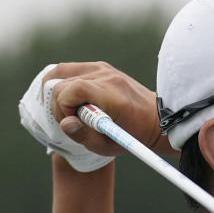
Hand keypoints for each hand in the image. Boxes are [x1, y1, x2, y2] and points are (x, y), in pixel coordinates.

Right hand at [43, 61, 176, 157]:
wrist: (155, 119)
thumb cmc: (132, 135)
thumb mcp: (108, 146)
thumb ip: (83, 136)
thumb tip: (65, 123)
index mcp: (112, 96)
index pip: (73, 90)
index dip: (62, 107)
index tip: (71, 122)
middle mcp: (107, 76)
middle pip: (63, 82)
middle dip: (58, 104)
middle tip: (70, 120)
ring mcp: (104, 68)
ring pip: (62, 72)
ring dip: (58, 92)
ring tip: (67, 109)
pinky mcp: (101, 66)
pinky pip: (71, 69)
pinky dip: (63, 82)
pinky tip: (68, 98)